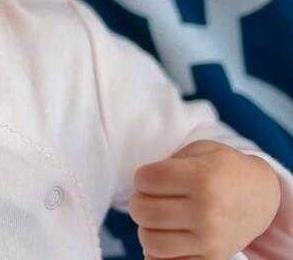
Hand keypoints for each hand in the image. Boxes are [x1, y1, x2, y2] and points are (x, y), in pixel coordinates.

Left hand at [129, 139, 280, 259]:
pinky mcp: (211, 258)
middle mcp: (206, 211)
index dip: (143, 177)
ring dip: (148, 228)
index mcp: (202, 178)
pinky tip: (169, 236)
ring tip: (162, 219)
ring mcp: (210, 239)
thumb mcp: (199, 151)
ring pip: (149, 240)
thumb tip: (140, 193)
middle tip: (155, 199)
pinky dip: (159, 251)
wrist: (260, 195)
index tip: (154, 177)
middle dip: (140, 202)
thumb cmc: (220, 170)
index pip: (144, 179)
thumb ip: (166, 164)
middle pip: (141, 211)